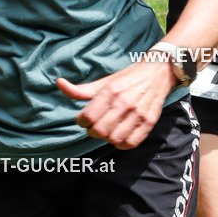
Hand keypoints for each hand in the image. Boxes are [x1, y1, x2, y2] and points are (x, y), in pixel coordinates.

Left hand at [57, 59, 175, 149]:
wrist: (158, 72)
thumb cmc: (128, 78)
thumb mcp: (104, 82)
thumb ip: (81, 89)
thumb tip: (59, 83)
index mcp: (110, 91)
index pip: (87, 117)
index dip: (81, 122)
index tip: (84, 119)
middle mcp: (124, 102)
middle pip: (99, 131)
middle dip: (92, 131)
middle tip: (94, 126)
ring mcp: (138, 113)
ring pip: (114, 139)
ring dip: (107, 138)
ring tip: (108, 130)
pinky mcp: (149, 122)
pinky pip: (131, 143)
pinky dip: (122, 144)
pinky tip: (119, 135)